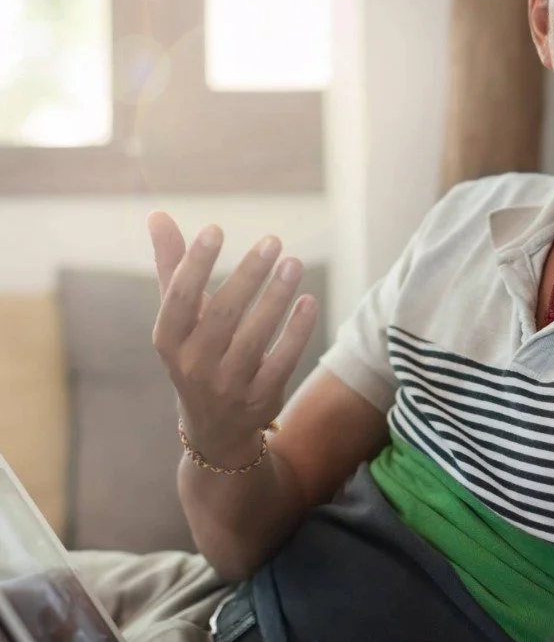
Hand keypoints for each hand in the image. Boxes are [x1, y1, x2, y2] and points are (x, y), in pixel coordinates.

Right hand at [149, 212, 318, 465]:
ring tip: (294, 262)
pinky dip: (297, 331)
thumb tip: (157, 214)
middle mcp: (194, 364)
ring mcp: (228, 385)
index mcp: (169, 340)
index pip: (178, 299)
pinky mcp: (260, 398)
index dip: (195, 264)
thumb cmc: (195, 352)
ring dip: (276, 297)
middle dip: (248, 275)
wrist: (215, 427)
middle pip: (222, 314)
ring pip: (255, 337)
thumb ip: (172, 266)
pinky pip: (282, 361)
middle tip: (273, 240)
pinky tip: (309, 301)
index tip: (216, 229)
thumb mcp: (179, 316)